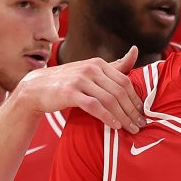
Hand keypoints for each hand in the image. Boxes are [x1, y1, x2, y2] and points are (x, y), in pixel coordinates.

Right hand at [13, 48, 144, 132]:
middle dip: (132, 110)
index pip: (125, 82)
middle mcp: (90, 68)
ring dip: (123, 116)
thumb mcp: (90, 71)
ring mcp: (80, 79)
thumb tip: (135, 51)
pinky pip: (94, 106)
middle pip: (119, 92)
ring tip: (131, 128)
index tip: (144, 114)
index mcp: (98, 63)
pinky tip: (115, 126)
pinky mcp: (70, 92)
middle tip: (141, 125)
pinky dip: (107, 117)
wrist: (36, 88)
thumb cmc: (67, 82)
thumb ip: (113, 66)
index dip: (136, 99)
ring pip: (109, 100)